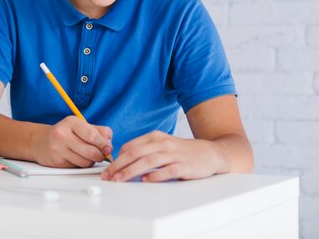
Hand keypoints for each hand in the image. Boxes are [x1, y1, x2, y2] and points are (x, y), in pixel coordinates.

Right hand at [32, 116, 112, 167]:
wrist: (41, 141)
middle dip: (100, 155)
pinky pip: (77, 167)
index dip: (104, 144)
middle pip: (91, 151)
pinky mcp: (56, 161)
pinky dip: (81, 165)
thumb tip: (109, 144)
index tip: (107, 147)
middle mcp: (62, 134)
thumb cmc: (65, 133)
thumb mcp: (81, 126)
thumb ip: (99, 131)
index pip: (93, 136)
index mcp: (71, 122)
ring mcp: (58, 148)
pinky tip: (77, 158)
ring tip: (87, 155)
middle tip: (100, 154)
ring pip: (85, 162)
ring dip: (91, 161)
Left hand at [101, 130, 224, 181]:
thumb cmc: (183, 151)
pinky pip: (167, 170)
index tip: (107, 169)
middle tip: (108, 176)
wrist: (211, 153)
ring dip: (131, 170)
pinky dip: (155, 175)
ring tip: (120, 179)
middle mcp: (163, 143)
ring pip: (148, 161)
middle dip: (119, 165)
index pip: (130, 146)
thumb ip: (145, 150)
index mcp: (155, 137)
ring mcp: (174, 154)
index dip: (116, 158)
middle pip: (136, 153)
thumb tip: (123, 160)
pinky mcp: (184, 166)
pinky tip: (145, 181)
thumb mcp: (162, 145)